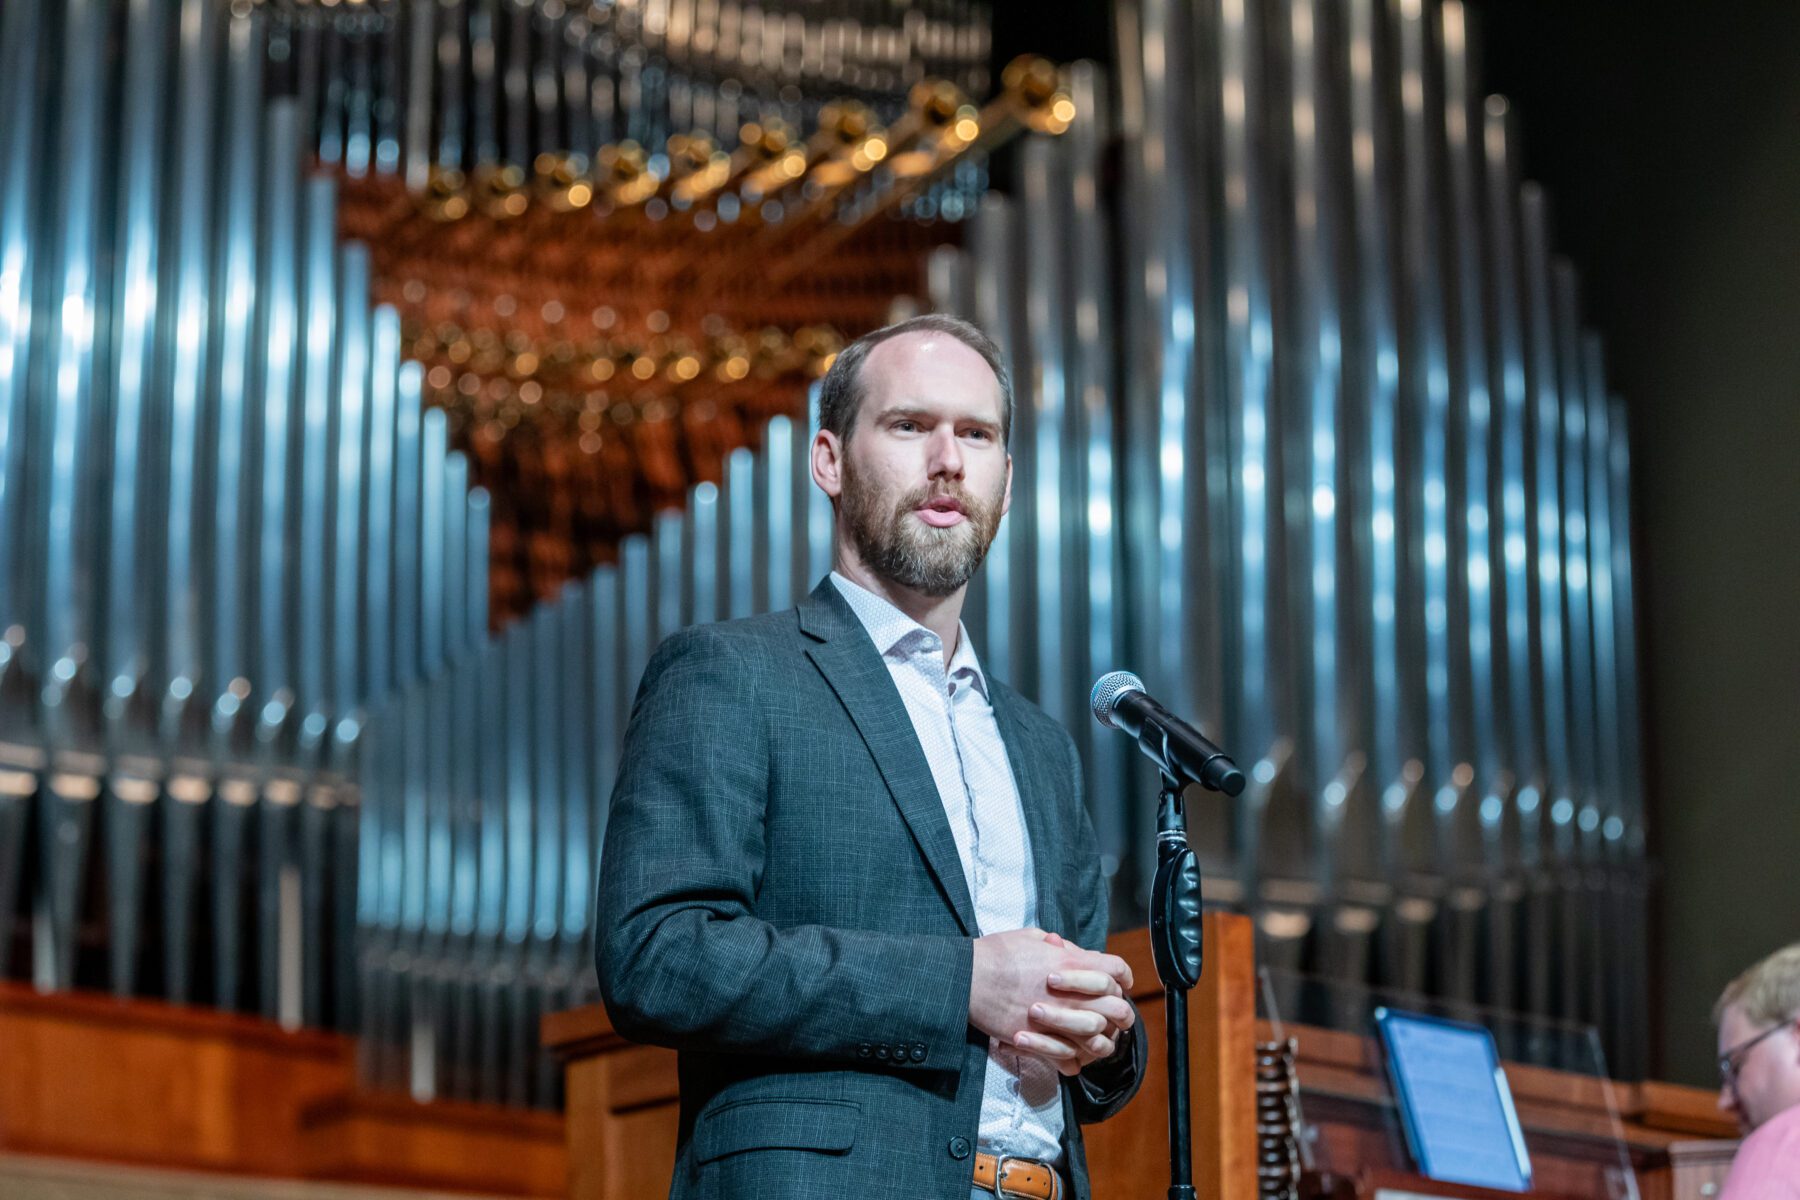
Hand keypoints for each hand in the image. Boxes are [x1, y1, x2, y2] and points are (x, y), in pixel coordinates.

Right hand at [969, 928, 1133, 1075]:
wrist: (968, 978)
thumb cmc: (995, 953)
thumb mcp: (1030, 937)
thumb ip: (1057, 945)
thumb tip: (1069, 949)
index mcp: (1073, 963)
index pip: (1118, 970)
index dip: (1124, 977)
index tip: (1121, 984)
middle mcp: (1073, 994)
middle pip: (1119, 1008)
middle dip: (1120, 1012)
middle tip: (1111, 1015)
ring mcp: (1059, 1021)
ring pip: (1100, 1040)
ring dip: (1100, 1041)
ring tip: (1091, 1040)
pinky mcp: (1041, 1042)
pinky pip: (1070, 1060)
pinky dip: (1073, 1062)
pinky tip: (1069, 1058)